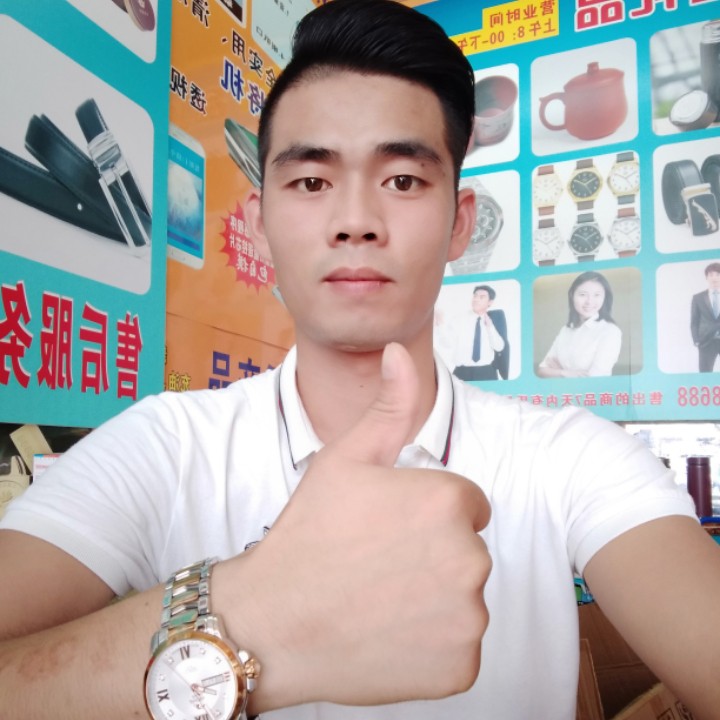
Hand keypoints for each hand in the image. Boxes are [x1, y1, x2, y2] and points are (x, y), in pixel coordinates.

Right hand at [228, 343, 491, 710]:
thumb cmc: (307, 534)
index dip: (424, 514)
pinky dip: (432, 645)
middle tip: (378, 564)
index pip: (465, 504)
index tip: (387, 529)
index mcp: (448, 502)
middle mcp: (470, 559)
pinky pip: (459, 647)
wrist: (272, 621)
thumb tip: (399, 351)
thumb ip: (388, 405)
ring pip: (465, 598)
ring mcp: (468, 619)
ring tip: (379, 599)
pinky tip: (387, 635)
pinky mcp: (460, 668)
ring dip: (434, 599)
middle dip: (433, 553)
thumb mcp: (345, 459)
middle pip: (467, 550)